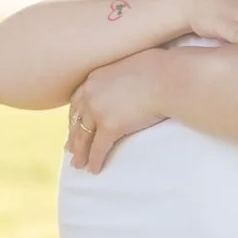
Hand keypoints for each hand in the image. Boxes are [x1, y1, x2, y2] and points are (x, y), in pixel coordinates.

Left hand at [67, 50, 174, 171]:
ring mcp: (98, 110)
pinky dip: (95, 160)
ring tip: (79, 165)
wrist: (168, 77)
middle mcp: (91, 93)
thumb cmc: (160, 70)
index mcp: (95, 78)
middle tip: (70, 150)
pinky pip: (99, 147)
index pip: (78, 101)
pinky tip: (94, 169)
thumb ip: (122, 78)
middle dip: (73, 137)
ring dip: (80, 153)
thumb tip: (130, 85)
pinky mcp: (110, 126)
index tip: (73, 126)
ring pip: (83, 136)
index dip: (75, 116)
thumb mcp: (132, 68)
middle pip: (77, 120)